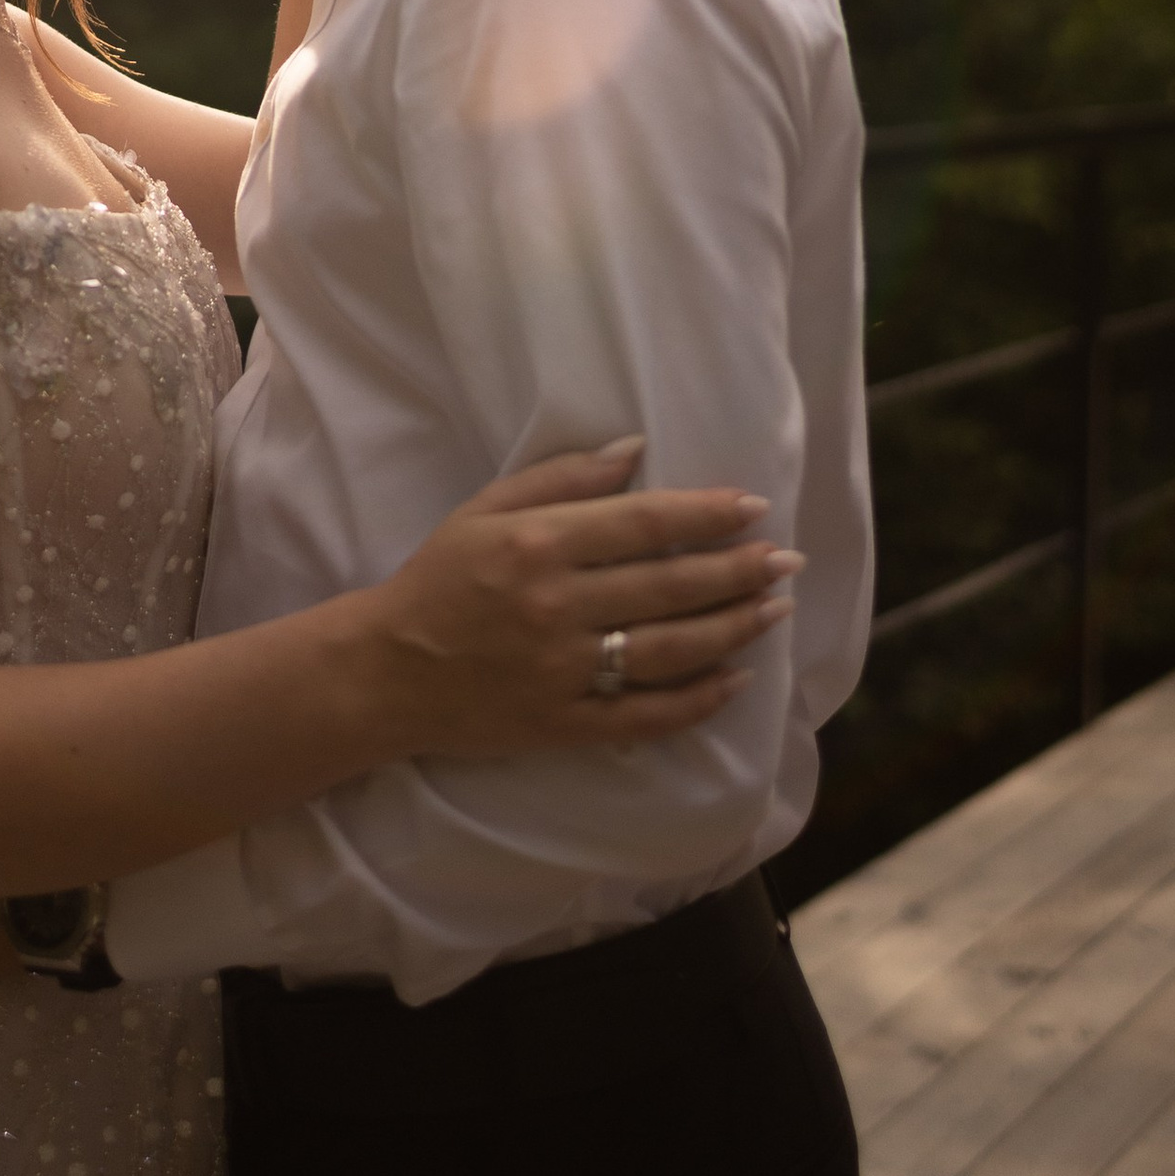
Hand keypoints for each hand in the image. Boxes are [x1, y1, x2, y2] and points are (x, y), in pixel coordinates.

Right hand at [361, 438, 798, 760]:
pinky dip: (696, 701)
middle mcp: (558, 607)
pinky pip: (645, 716)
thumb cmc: (439, 578)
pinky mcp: (564, 725)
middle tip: (788, 560)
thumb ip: (561, 478)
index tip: (753, 506)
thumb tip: (635, 450)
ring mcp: (563, 672)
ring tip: (776, 610)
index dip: (705, 514)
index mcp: (539, 545)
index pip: (644, 525)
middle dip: (738, 571)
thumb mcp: (485, 508)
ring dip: (733, 629)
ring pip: (669, 651)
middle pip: (670, 588)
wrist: (387, 672)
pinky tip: (735, 680)